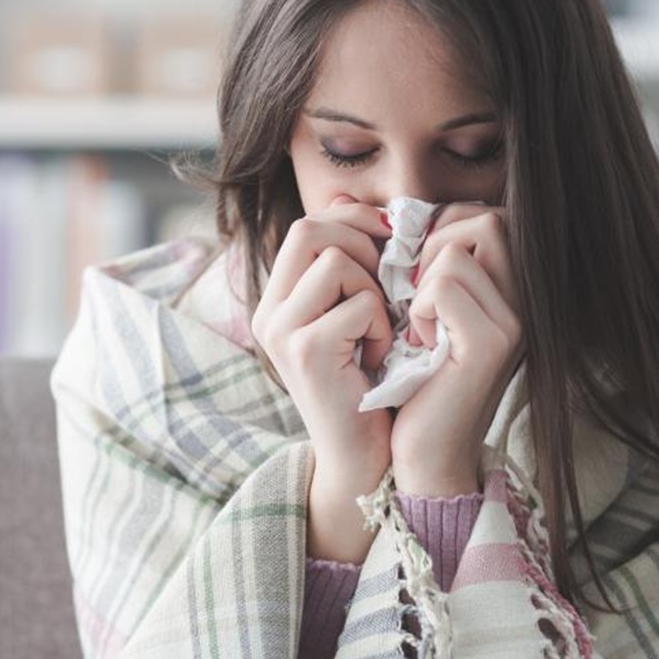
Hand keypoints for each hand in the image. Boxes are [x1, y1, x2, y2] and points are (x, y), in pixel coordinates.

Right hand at [250, 193, 393, 561]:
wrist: (364, 458)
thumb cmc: (370, 385)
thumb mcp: (355, 316)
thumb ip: (350, 266)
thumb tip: (352, 200)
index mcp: (278, 299)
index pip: (308, 223)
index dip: (354, 221)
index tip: (389, 244)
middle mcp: (269, 311)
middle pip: (313, 228)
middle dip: (364, 246)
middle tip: (387, 286)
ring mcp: (281, 330)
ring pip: (338, 261)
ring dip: (375, 291)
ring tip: (378, 331)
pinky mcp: (304, 351)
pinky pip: (359, 303)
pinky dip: (382, 326)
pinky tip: (378, 358)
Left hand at [390, 203, 524, 497]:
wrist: (423, 451)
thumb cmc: (414, 379)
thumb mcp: (421, 310)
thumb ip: (423, 261)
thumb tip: (381, 210)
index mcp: (512, 290)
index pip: (487, 216)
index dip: (442, 229)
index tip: (417, 275)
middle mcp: (525, 302)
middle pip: (484, 220)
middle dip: (433, 246)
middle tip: (415, 294)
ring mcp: (515, 322)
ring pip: (457, 252)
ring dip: (422, 285)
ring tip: (421, 327)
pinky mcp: (492, 344)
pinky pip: (443, 286)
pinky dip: (419, 310)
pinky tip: (421, 345)